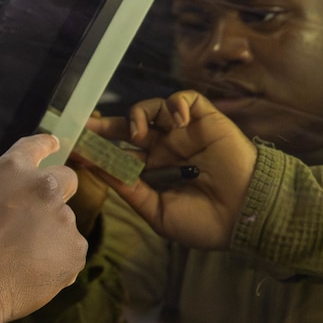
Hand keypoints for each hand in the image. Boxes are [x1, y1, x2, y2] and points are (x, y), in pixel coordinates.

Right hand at [0, 134, 88, 322]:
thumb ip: (2, 187)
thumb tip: (18, 191)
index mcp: (14, 170)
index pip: (36, 146)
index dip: (46, 144)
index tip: (53, 143)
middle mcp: (44, 187)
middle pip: (66, 180)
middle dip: (57, 192)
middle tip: (35, 218)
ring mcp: (63, 219)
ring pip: (63, 223)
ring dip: (49, 234)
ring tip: (20, 259)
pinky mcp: (75, 250)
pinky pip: (69, 251)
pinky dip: (56, 260)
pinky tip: (31, 272)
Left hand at [83, 91, 257, 249]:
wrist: (245, 216)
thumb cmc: (205, 223)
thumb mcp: (158, 212)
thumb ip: (130, 190)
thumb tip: (99, 170)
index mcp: (155, 172)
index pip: (121, 154)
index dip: (100, 150)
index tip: (77, 148)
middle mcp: (167, 149)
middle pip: (130, 128)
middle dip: (107, 125)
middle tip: (88, 125)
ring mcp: (185, 133)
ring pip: (154, 109)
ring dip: (140, 115)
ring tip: (139, 133)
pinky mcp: (205, 120)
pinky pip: (185, 99)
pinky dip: (175, 104)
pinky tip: (176, 122)